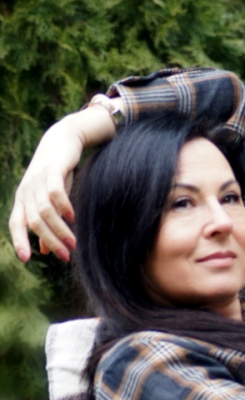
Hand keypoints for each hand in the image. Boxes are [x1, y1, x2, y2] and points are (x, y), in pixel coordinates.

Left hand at [9, 103, 117, 262]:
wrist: (63, 139)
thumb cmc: (56, 173)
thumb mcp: (48, 199)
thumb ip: (46, 224)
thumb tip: (46, 252)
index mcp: (23, 199)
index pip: (16, 223)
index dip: (19, 241)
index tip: (27, 260)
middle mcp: (27, 190)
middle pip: (35, 222)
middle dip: (51, 241)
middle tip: (66, 257)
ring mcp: (38, 179)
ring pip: (45, 211)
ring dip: (60, 230)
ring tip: (73, 244)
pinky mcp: (52, 170)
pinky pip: (55, 192)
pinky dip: (64, 207)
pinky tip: (73, 218)